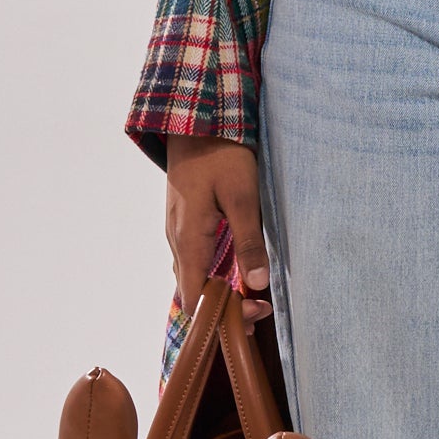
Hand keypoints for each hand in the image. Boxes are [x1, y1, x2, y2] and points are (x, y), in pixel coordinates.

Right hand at [164, 136, 272, 320]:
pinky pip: (191, 261)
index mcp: (188, 240)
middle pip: (192, 293)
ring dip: (218, 292)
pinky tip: (232, 273)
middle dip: (224, 309)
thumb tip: (258, 284)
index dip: (221, 316)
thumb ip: (249, 242)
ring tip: (253, 298)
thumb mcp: (243, 198)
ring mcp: (176, 232)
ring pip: (191, 277)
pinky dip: (211, 275)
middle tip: (262, 308)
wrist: (195, 122)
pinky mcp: (182, 223)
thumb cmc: (221, 155)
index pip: (194, 298)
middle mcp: (176, 241)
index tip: (253, 313)